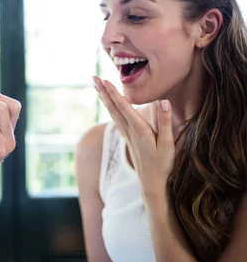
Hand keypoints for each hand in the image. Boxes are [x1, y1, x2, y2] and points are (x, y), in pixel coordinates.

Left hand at [93, 76, 174, 197]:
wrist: (153, 184)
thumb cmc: (162, 164)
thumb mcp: (168, 144)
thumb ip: (165, 122)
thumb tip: (164, 101)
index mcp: (139, 129)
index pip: (123, 107)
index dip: (114, 93)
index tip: (104, 80)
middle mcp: (129, 131)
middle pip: (113, 107)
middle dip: (103, 91)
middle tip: (93, 77)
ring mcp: (127, 135)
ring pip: (112, 112)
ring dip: (104, 98)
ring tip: (97, 86)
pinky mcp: (128, 139)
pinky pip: (116, 119)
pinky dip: (110, 108)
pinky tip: (108, 105)